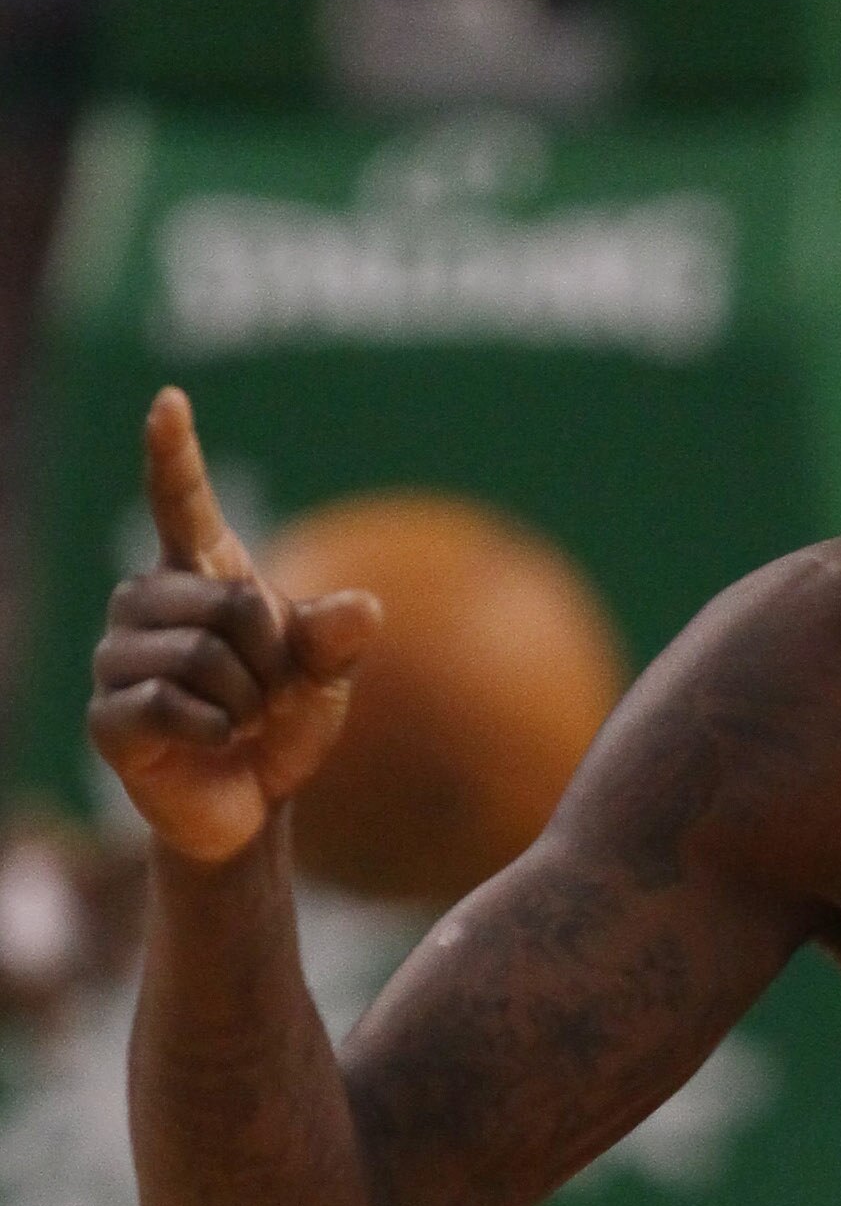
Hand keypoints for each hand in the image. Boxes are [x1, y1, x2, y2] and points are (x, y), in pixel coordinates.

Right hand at [89, 387, 379, 866]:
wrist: (250, 804)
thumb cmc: (281, 725)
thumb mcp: (324, 680)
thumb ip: (337, 641)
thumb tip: (365, 609)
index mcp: (198, 575)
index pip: (181, 502)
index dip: (174, 453)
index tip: (170, 401)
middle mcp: (146, 602)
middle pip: (229, 604)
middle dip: (270, 661)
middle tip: (265, 696)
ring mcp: (118, 657)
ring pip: (202, 658)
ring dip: (245, 702)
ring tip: (239, 720)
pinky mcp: (109, 715)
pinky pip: (173, 707)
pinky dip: (217, 732)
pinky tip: (216, 743)